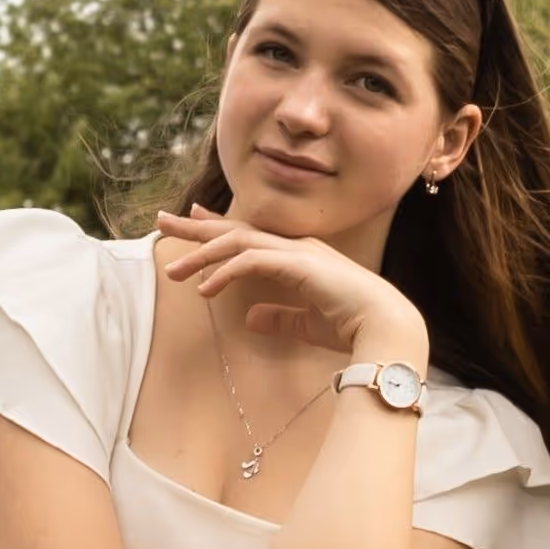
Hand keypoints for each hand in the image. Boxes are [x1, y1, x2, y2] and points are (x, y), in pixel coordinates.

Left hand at [151, 207, 430, 369]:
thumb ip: (280, 318)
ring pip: (237, 241)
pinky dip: (224, 272)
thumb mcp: (307, 324)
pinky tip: (203, 289)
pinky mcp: (297, 265)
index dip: (219, 227)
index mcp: (300, 256)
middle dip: (197, 226)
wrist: (386, 328)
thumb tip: (251, 318)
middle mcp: (296, 246)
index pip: (251, 235)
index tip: (193, 220)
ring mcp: (297, 252)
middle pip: (236, 229)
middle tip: (162, 221)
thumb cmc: (354, 328)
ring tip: (172, 269)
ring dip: (202, 252)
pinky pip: (250, 261)